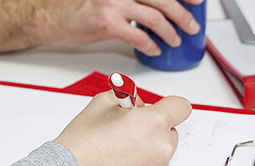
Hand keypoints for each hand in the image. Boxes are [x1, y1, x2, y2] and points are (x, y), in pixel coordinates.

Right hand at [46, 0, 203, 54]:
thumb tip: (161, 0)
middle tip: (191, 27)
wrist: (51, 14)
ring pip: (155, 18)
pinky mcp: (107, 23)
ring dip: (170, 33)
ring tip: (174, 40)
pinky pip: (139, 37)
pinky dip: (151, 45)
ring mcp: (112, 2)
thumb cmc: (79, 3)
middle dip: (183, 15)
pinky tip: (153, 49)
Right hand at [54, 90, 191, 165]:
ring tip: (122, 140)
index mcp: (153, 122)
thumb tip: (136, 100)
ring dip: (149, 140)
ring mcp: (157, 163)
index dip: (169, 103)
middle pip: (171, 128)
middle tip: (131, 123)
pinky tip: (122, 152)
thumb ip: (128, 96)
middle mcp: (161, 145)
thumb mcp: (104, 101)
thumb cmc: (85, 140)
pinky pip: (153, 159)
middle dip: (154, 123)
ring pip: (162, 145)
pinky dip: (143, 154)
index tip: (160, 105)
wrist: (73, 165)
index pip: (181, 106)